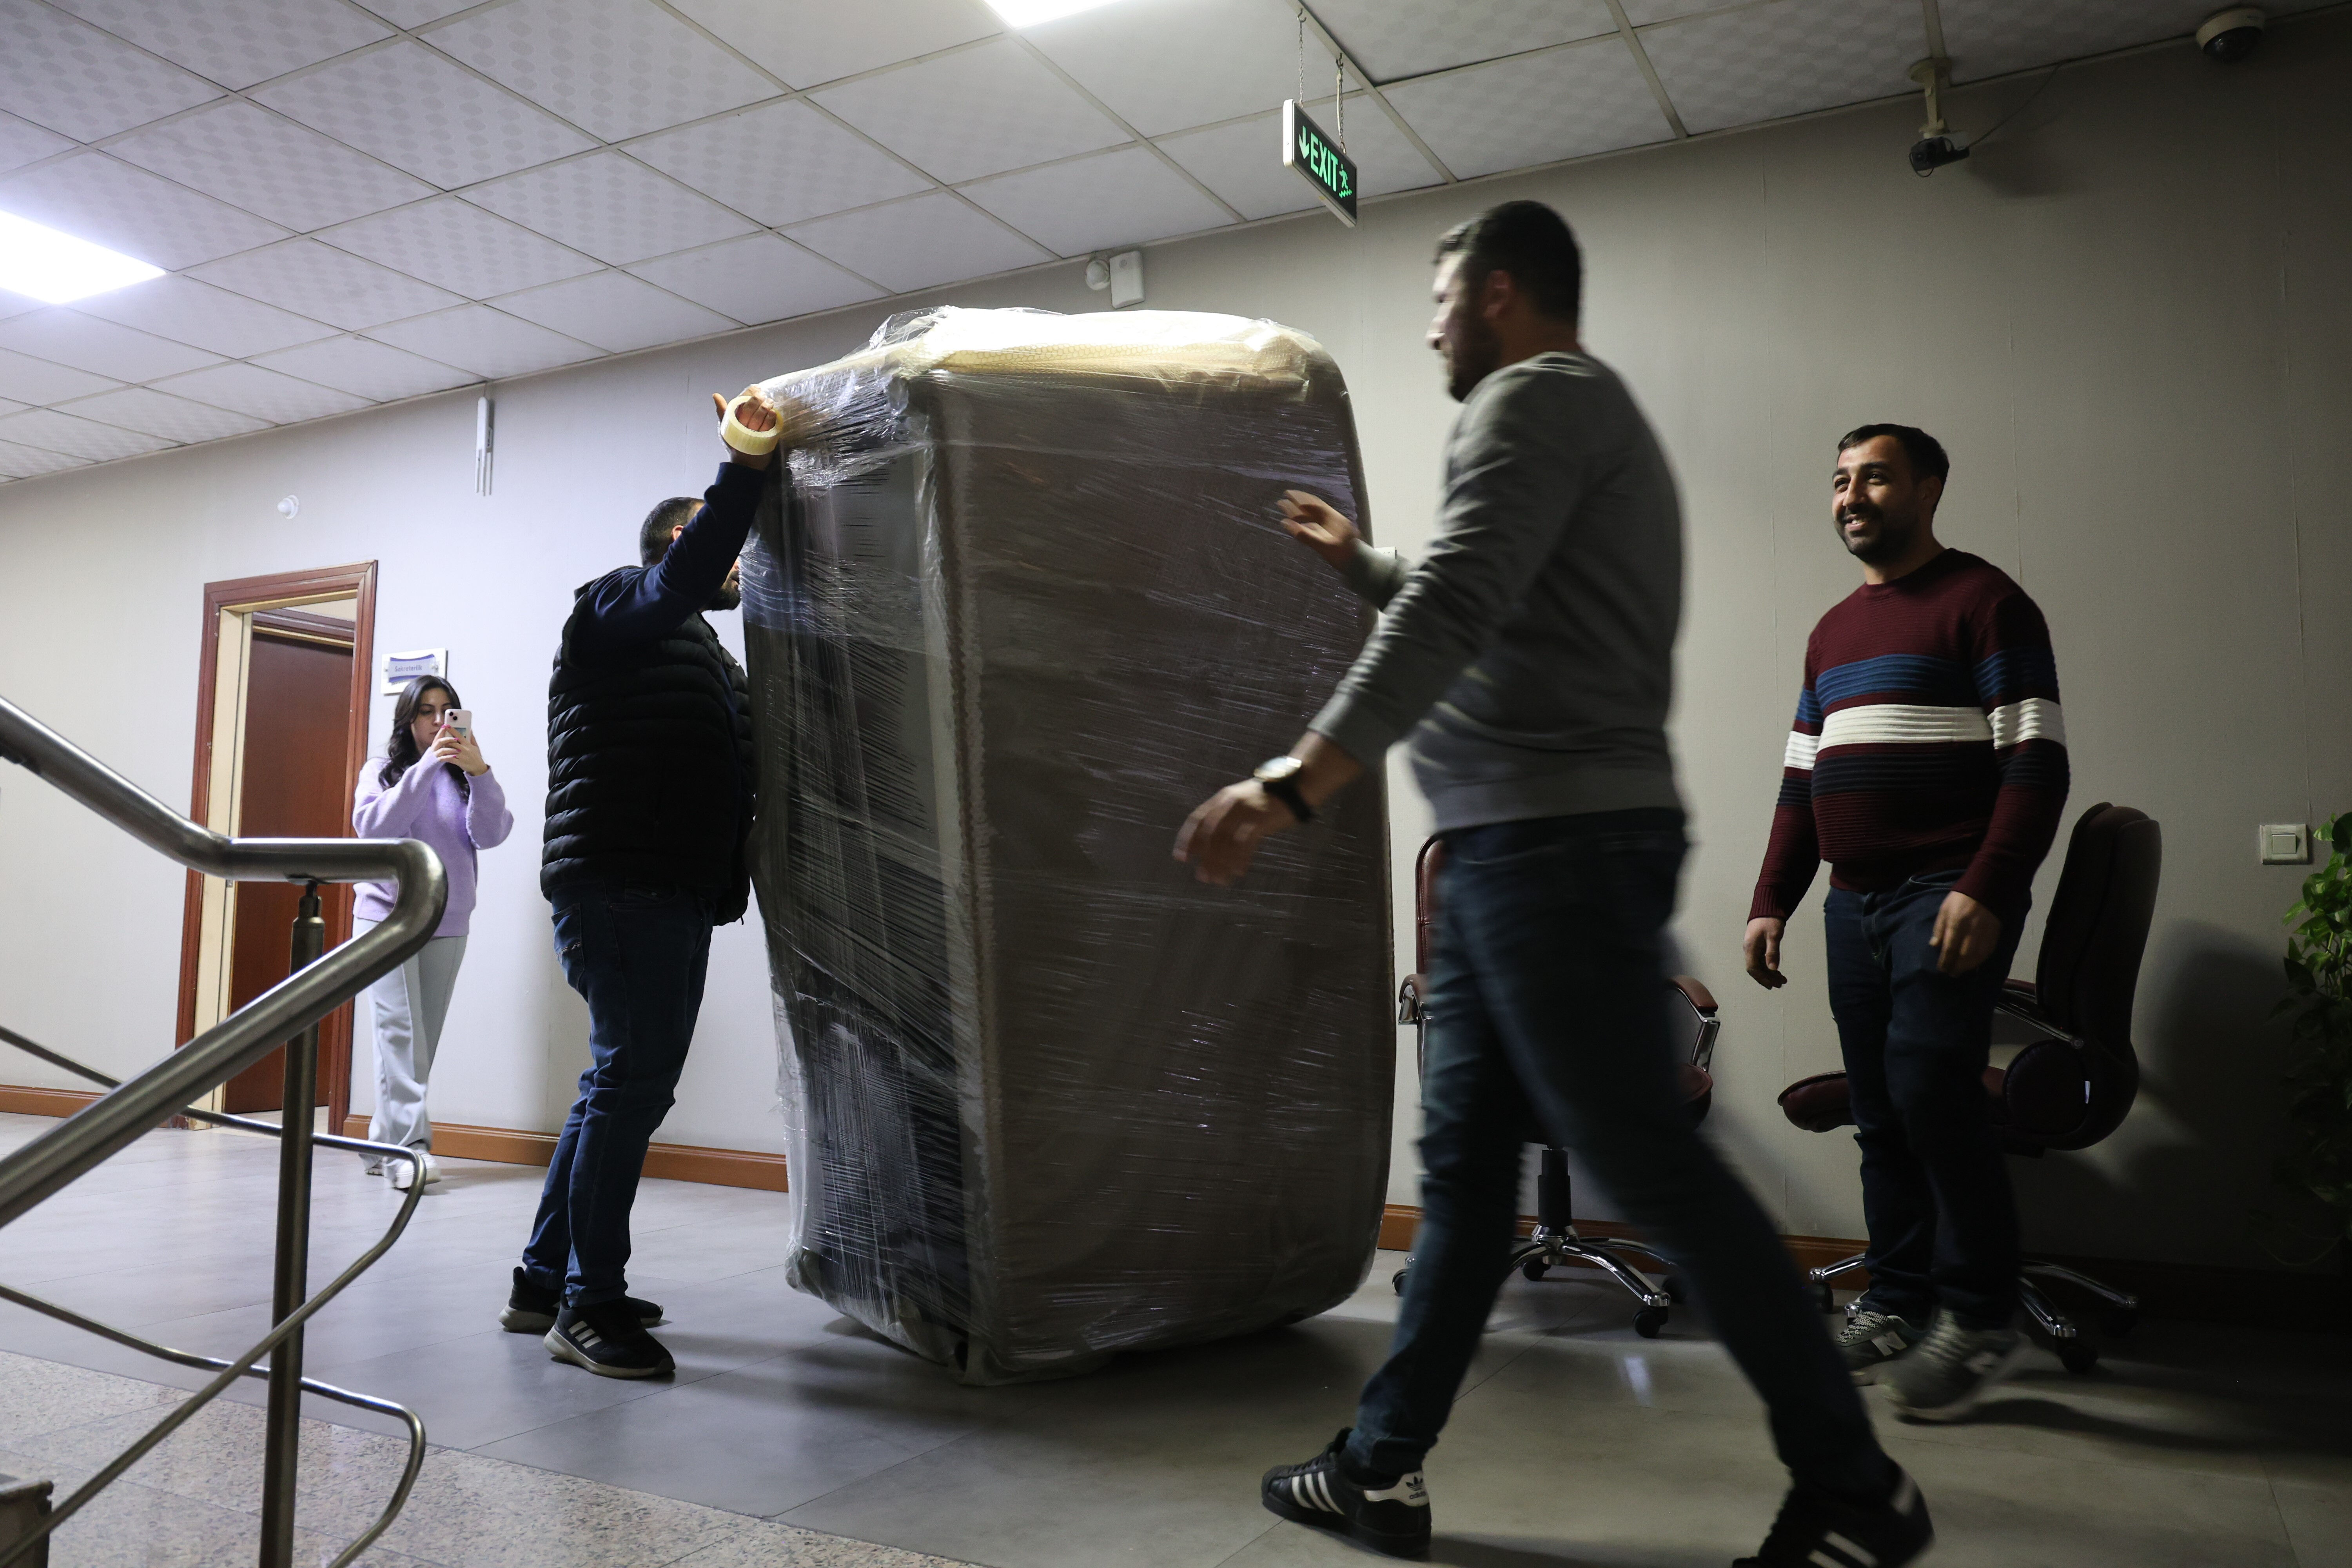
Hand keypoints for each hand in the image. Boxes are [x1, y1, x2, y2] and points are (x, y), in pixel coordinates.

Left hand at [430, 727, 487, 776]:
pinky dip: (445, 757)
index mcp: (468, 745)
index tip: (447, 726)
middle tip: (440, 738)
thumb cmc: (476, 757)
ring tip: (439, 747)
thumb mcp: (475, 747)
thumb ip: (472, 738)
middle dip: (446, 740)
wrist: (478, 768)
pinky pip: (450, 759)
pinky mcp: (460, 762)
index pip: (459, 736)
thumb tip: (470, 730)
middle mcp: (465, 749)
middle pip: (453, 742)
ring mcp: (462, 756)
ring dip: (444, 748)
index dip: (453, 730)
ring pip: (450, 750)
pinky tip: (441, 757)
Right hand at [711, 388, 779, 470]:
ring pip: (758, 418)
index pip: (739, 403)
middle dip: (756, 400)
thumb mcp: (726, 427)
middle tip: (762, 394)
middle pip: (748, 410)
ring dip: (765, 408)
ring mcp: (752, 434)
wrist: (745, 464)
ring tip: (770, 401)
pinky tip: (773, 413)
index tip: (755, 388)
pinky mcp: (763, 440)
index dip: (747, 394)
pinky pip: (767, 427)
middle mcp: (741, 427)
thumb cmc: (736, 443)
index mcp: (732, 421)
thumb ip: (722, 410)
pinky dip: (770, 419)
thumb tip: (716, 395)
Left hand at [1173, 781, 1298, 886]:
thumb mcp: (1241, 800)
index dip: (1187, 839)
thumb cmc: (1268, 798)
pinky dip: (1240, 859)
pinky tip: (1238, 871)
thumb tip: (1210, 842)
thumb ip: (1226, 816)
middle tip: (1201, 876)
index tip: (1181, 857)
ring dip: (1221, 863)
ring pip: (1226, 841)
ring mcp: (1246, 810)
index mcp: (1222, 798)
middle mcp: (1230, 803)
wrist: (1295, 785)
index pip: (1197, 819)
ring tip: (1219, 880)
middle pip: (1210, 833)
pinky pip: (1246, 843)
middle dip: (1204, 857)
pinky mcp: (1261, 819)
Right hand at [1277, 489, 1359, 569]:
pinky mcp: (1334, 535)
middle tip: (1285, 499)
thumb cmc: (1343, 556)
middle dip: (1299, 503)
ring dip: (1303, 514)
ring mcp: (1335, 527)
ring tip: (1290, 513)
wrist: (1359, 565)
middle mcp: (1334, 519)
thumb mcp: (1323, 546)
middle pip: (1314, 508)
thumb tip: (1286, 523)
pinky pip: (1318, 524)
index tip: (1287, 495)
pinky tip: (1302, 525)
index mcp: (1333, 518)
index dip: (1299, 499)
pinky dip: (1308, 522)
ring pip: (1316, 516)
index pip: (1314, 504)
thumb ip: (1304, 535)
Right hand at [1743, 917, 1785, 988]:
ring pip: (1760, 966)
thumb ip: (1772, 953)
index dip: (1762, 978)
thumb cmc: (1770, 920)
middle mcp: (1749, 949)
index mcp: (1750, 947)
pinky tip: (1777, 971)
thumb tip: (1773, 969)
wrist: (1767, 908)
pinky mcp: (1758, 946)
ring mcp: (1753, 948)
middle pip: (1756, 969)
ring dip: (1770, 974)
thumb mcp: (1774, 936)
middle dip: (1767, 978)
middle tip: (1780, 984)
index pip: (1753, 968)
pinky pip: (1762, 960)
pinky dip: (1769, 967)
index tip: (1772, 985)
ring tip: (1782, 980)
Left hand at [1930, 890, 2001, 974]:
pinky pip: (1988, 952)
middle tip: (1951, 974)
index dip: (1945, 961)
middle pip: (1964, 955)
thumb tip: (1934, 945)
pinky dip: (1980, 961)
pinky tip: (1974, 964)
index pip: (1950, 948)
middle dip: (1957, 967)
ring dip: (1968, 967)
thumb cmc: (1961, 899)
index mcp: (1956, 924)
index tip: (1941, 969)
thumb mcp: (1944, 909)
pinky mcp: (1994, 934)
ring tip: (1961, 971)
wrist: (1986, 889)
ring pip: (1977, 956)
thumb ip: (1939, 928)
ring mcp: (1984, 933)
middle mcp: (1971, 931)